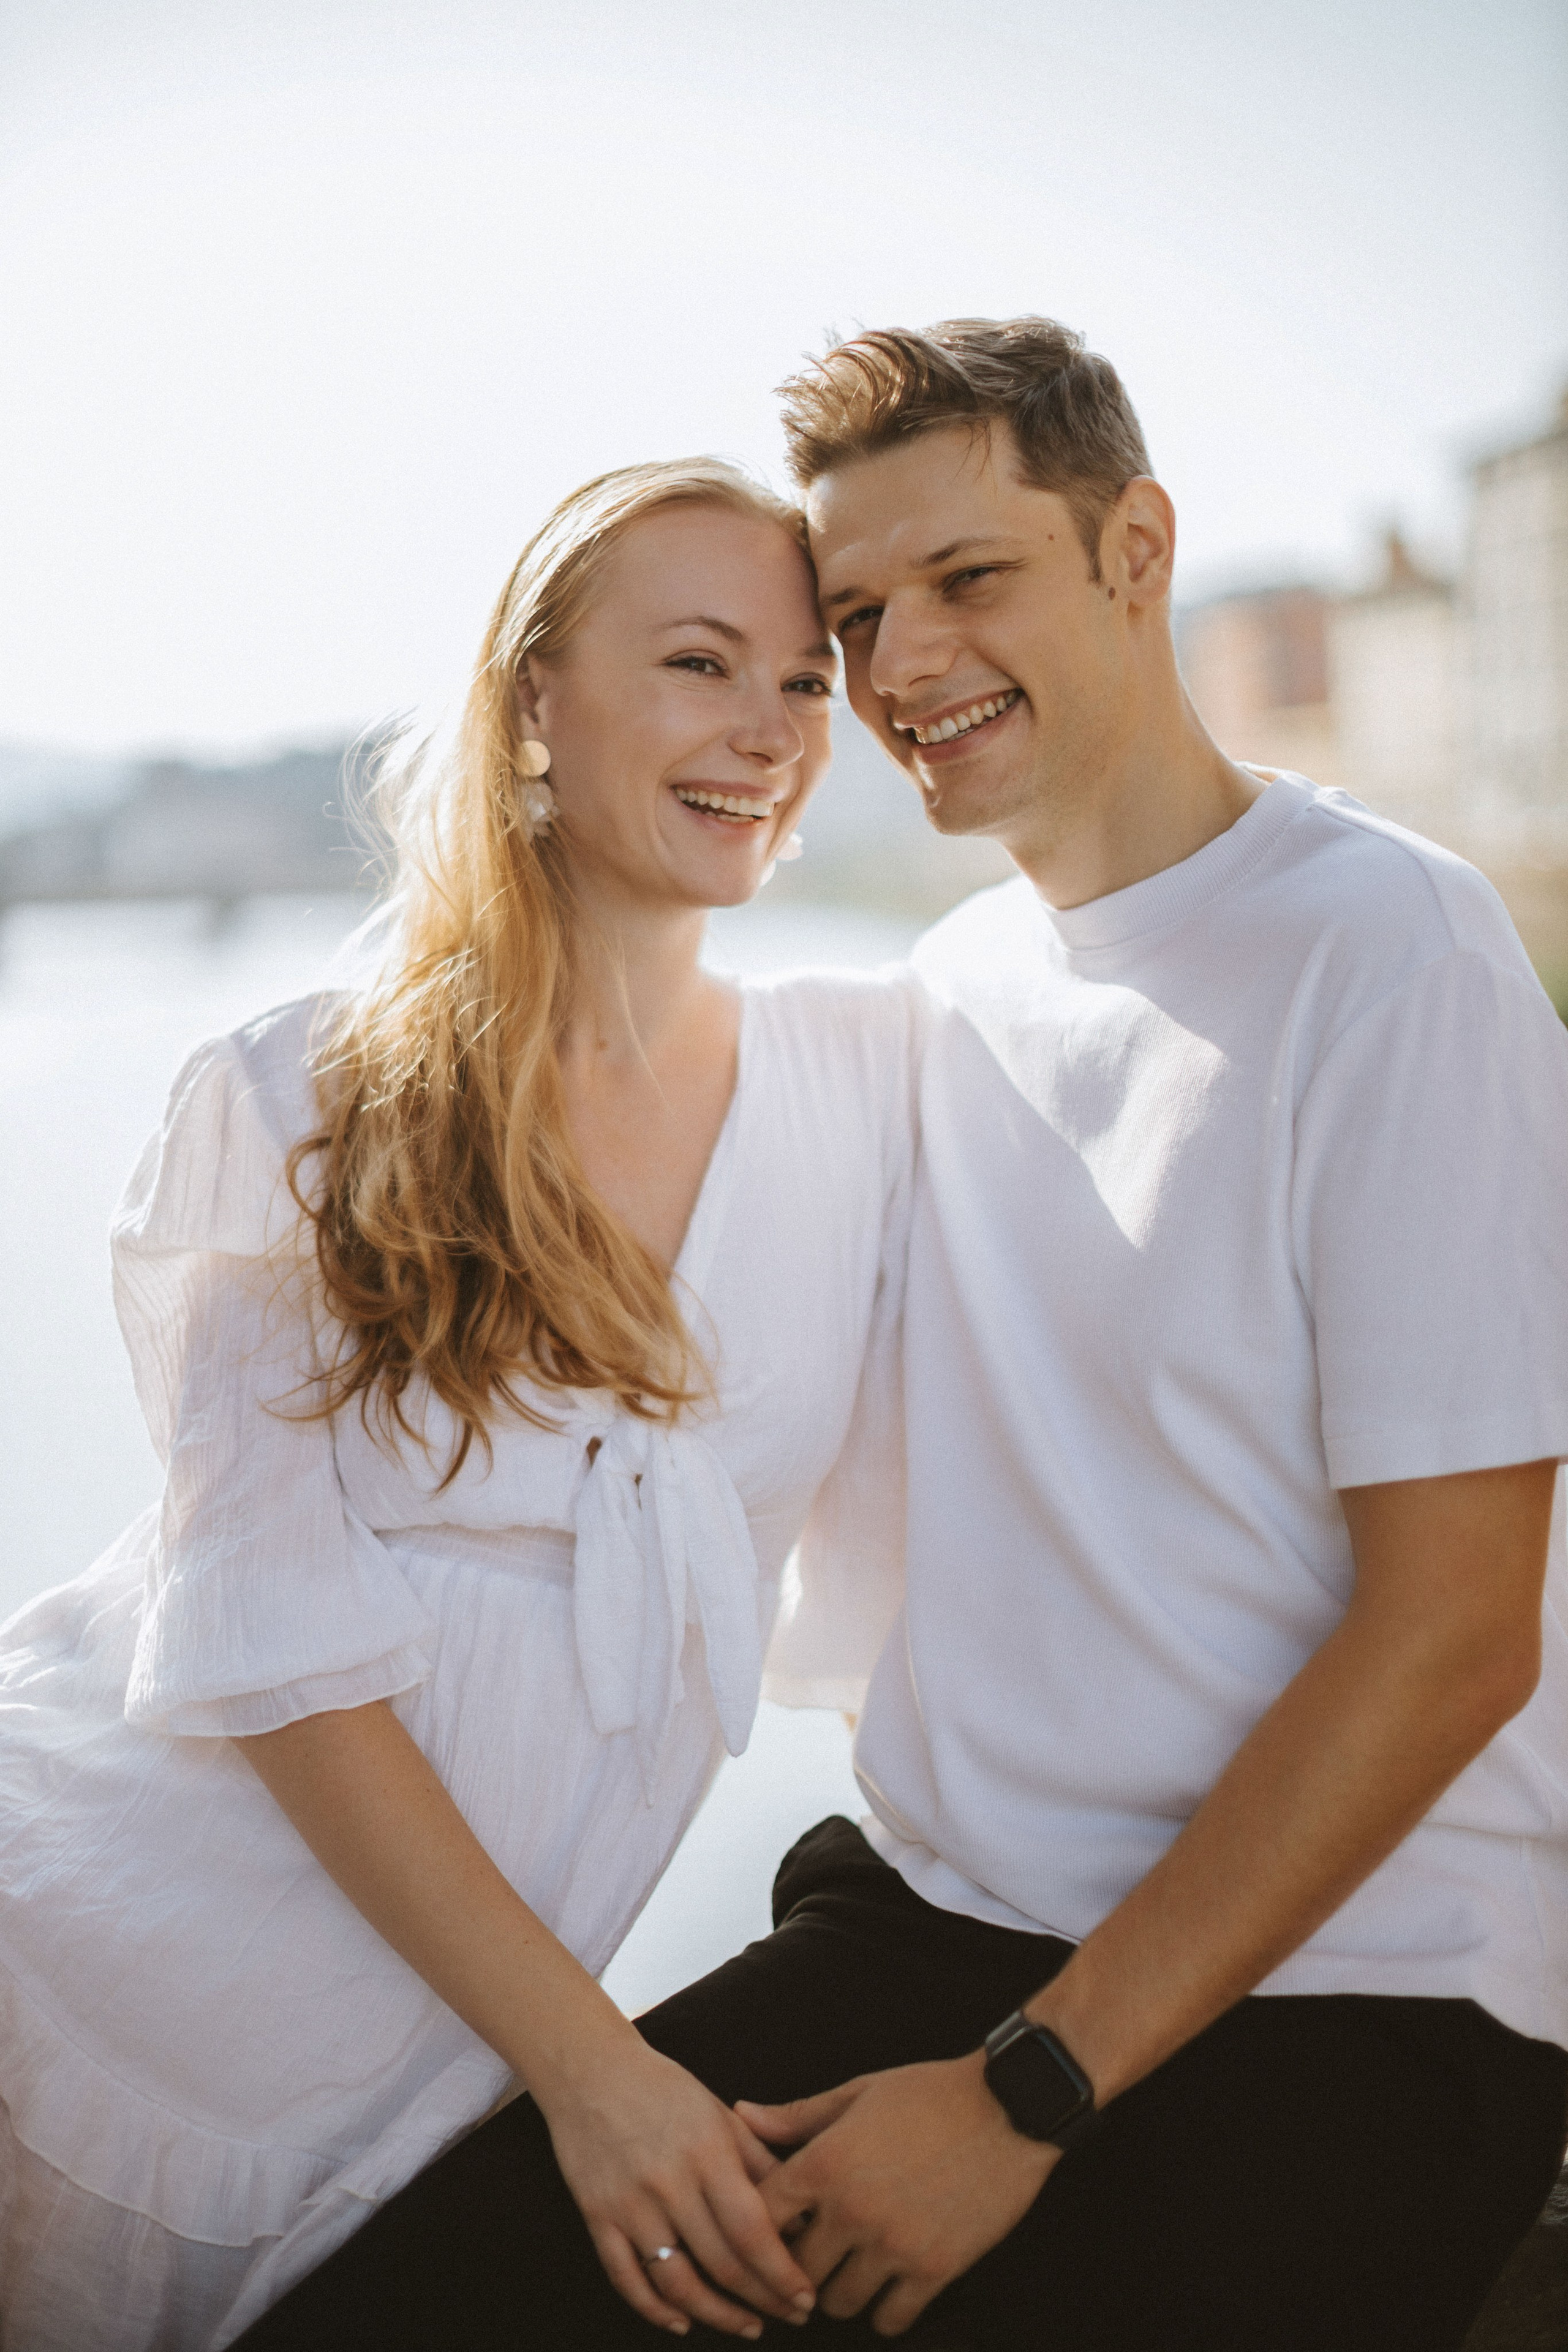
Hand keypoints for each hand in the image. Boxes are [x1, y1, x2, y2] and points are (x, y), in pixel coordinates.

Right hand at [538, 2036, 817, 2337]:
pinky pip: (626, 2279)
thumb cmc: (665, 2090)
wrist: (591, 2071)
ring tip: (748, 2325)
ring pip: (677, 2282)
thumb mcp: (720, 2114)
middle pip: (721, 2263)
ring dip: (717, 2315)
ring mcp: (629, 2203)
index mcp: (707, 2151)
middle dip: (763, 2300)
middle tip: (791, 2316)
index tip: (806, 2297)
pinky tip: (682, 2322)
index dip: (781, 2273)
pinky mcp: (597, 2217)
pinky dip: (655, 2310)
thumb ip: (760, 2161)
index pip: (751, 2230)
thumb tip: (800, 2214)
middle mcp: (669, 2182)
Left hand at [737, 2053, 1056, 2335]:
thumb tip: (742, 2115)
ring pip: (838, 2303)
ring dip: (841, 2290)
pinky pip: (890, 2320)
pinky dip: (885, 2312)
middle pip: (794, 2272)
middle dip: (798, 2267)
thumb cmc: (931, 2092)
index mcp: (824, 2161)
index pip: (760, 2218)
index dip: (759, 2229)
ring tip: (853, 2269)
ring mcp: (892, 2245)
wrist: (1009, 2105)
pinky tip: (891, 2287)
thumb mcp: (858, 2092)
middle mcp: (850, 2209)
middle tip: (814, 2256)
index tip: (775, 2229)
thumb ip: (796, 2115)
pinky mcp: (934, 2269)